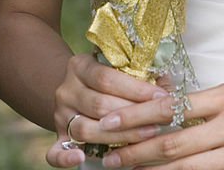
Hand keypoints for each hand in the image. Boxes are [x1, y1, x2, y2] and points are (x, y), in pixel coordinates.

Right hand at [46, 52, 170, 167]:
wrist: (74, 88)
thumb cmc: (105, 78)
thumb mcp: (115, 67)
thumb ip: (137, 73)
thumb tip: (169, 84)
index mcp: (80, 66)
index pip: (107, 78)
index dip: (136, 89)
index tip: (161, 97)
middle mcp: (66, 89)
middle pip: (98, 105)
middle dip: (133, 115)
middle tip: (159, 122)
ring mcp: (59, 114)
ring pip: (85, 129)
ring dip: (117, 137)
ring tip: (144, 137)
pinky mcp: (56, 137)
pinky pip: (55, 152)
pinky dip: (66, 158)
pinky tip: (81, 158)